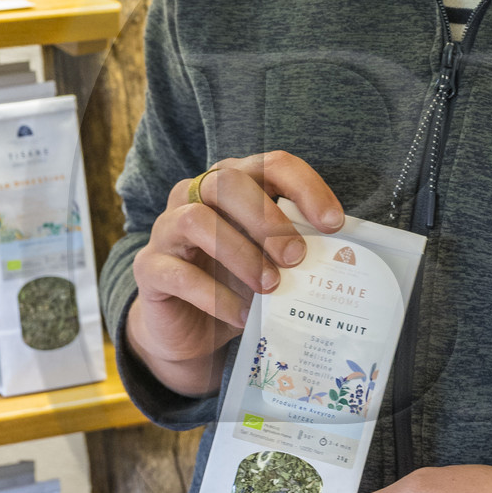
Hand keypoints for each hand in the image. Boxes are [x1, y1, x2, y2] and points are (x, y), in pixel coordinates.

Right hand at [126, 151, 343, 398]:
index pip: (271, 164)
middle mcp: (195, 195)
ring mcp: (166, 229)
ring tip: (271, 286)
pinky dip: (215, 296)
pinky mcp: (149, 268)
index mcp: (233, 183)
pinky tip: (242, 316)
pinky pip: (177, 273)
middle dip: (267, 218)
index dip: (304, 187)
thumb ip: (295, 249)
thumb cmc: (238, 283)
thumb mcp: (270, 261)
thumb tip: (343, 258)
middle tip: (296, 257)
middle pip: (227, 182)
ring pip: (197, 221)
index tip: (334, 223)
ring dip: (240, 254)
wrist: (191, 328)